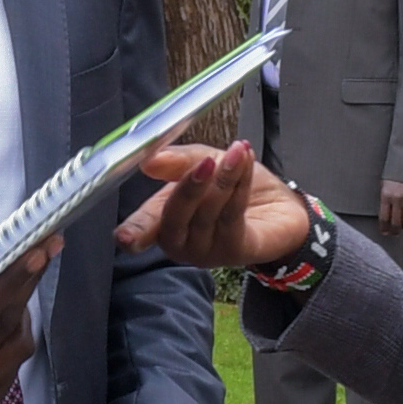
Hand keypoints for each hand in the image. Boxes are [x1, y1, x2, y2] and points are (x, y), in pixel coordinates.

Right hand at [125, 142, 316, 274]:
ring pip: (207, 213)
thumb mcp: (203, 161)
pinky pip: (232, 216)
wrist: (278, 203)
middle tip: (205, 162)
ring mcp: (206, 251)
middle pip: (174, 219)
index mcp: (163, 220)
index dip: (134, 230)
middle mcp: (180, 241)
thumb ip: (177, 161)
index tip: (125, 236)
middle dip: (188, 188)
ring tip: (237, 152)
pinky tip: (245, 164)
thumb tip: (149, 161)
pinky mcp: (233, 251)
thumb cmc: (233, 184)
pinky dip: (239, 185)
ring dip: (224, 178)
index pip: (143, 227)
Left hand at [378, 180, 402, 239]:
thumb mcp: (385, 185)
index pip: (384, 218)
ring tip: (402, 228)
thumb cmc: (395, 175)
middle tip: (394, 234)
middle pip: (396, 223)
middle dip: (394, 231)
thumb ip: (385, 200)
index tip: (384, 232)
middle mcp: (398, 199)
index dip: (384, 228)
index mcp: (386, 196)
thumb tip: (386, 219)